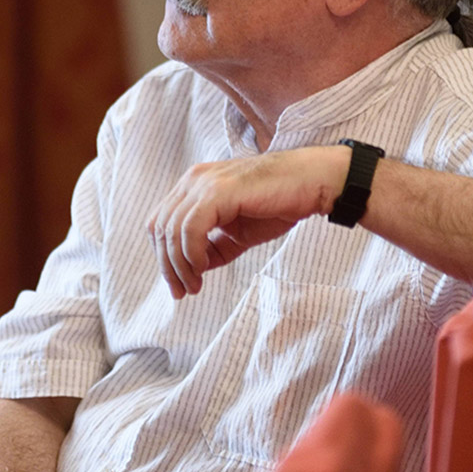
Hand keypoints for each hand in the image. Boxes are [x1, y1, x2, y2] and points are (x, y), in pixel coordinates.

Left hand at [147, 146, 349, 298]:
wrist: (312, 182)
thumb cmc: (280, 202)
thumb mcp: (238, 232)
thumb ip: (214, 247)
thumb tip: (194, 269)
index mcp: (195, 185)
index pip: (161, 222)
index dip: (164, 256)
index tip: (179, 283)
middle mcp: (194, 180)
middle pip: (160, 227)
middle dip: (167, 266)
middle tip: (182, 291)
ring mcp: (205, 183)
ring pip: (172, 230)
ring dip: (180, 265)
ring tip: (194, 285)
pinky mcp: (219, 191)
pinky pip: (191, 228)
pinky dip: (192, 253)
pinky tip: (203, 268)